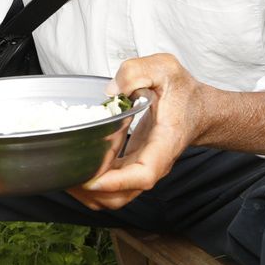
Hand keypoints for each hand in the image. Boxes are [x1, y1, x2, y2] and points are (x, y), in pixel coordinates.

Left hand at [69, 53, 205, 211]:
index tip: (93, 180)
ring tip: (66, 174)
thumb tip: (112, 90)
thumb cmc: (183, 91)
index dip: (117, 182)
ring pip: (115, 196)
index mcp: (165, 143)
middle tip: (66, 175)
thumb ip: (138, 72)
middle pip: (123, 195)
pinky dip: (92, 181)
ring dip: (89, 192)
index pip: (144, 175)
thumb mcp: (165, 69)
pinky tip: (77, 164)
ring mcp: (142, 167)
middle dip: (92, 192)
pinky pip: (111, 185)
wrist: (197, 107)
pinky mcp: (132, 165)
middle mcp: (154, 163)